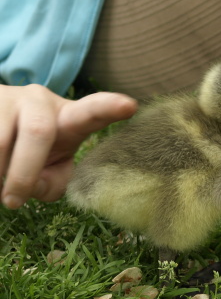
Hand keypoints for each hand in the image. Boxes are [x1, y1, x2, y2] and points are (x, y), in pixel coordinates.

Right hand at [0, 84, 137, 207]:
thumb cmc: (33, 153)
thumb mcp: (50, 169)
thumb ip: (52, 184)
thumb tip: (32, 188)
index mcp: (69, 117)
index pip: (92, 111)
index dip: (109, 108)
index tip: (129, 106)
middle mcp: (42, 100)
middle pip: (40, 132)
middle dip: (25, 173)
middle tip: (14, 201)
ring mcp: (11, 96)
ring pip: (2, 141)